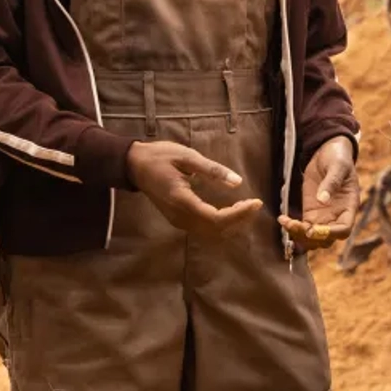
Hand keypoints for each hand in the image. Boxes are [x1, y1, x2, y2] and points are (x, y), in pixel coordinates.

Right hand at [126, 142, 263, 237]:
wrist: (134, 165)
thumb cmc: (159, 156)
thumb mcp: (187, 157)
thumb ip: (212, 170)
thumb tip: (238, 182)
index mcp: (182, 201)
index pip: (216, 218)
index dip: (239, 214)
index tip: (256, 202)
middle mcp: (180, 216)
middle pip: (216, 230)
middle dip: (239, 220)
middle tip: (255, 205)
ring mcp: (178, 221)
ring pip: (210, 233)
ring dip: (232, 224)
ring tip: (247, 208)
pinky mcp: (178, 220)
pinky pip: (203, 229)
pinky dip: (221, 224)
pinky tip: (231, 211)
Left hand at [282, 137, 356, 249]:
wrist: (327, 152)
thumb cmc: (337, 157)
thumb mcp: (337, 166)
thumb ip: (332, 182)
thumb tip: (323, 200)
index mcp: (349, 206)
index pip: (344, 229)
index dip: (330, 233)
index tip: (313, 229)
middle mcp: (337, 216)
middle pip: (327, 239)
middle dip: (311, 237)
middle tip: (294, 225)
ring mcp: (323, 216)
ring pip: (313, 237)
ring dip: (299, 235)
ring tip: (285, 222)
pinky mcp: (310, 212)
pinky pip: (303, 227)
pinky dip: (293, 228)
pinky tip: (283, 219)